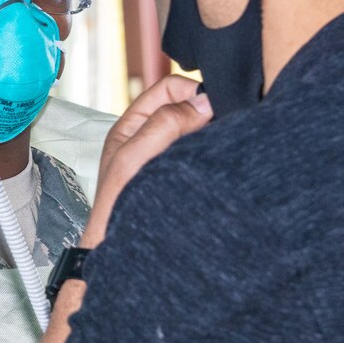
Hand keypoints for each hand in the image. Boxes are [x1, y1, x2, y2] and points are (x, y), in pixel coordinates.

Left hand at [82, 75, 212, 246]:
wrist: (124, 253)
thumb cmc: (118, 208)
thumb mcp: (135, 157)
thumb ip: (165, 124)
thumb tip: (202, 102)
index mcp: (132, 126)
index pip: (168, 89)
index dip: (192, 90)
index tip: (214, 105)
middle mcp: (150, 138)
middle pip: (186, 108)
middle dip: (206, 110)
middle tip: (225, 121)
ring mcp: (167, 158)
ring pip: (197, 132)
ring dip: (212, 133)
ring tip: (225, 142)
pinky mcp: (182, 178)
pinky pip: (202, 156)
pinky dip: (213, 154)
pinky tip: (223, 162)